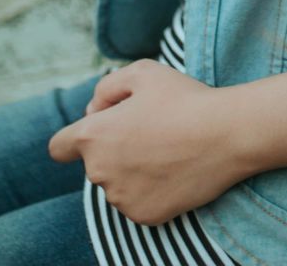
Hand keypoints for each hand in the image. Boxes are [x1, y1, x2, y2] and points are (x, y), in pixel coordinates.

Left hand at [47, 59, 242, 225]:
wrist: (226, 134)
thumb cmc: (184, 98)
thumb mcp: (143, 71)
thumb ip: (107, 87)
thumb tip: (95, 109)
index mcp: (94, 136)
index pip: (60, 146)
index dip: (77, 136)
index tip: (103, 129)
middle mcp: (100, 172)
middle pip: (96, 162)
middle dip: (115, 146)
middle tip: (152, 128)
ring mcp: (122, 198)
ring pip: (117, 183)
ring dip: (132, 169)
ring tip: (168, 147)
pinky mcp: (144, 216)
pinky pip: (138, 201)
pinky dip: (151, 188)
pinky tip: (175, 168)